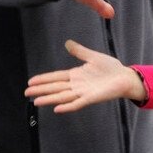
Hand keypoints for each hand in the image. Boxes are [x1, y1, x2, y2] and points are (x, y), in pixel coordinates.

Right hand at [25, 40, 145, 112]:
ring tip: (36, 101)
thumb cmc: (111, 68)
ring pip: (62, 96)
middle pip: (55, 88)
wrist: (125, 77)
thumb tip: (67, 43)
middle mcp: (77, 85)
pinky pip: (77, 103)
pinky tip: (57, 109)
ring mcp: (83, 92)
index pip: (56, 77)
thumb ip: (79, 51)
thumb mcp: (93, 57)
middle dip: (41, 90)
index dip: (43, 79)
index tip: (31, 81)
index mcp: (76, 75)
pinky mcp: (91, 98)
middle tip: (27, 92)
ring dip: (49, 99)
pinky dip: (67, 106)